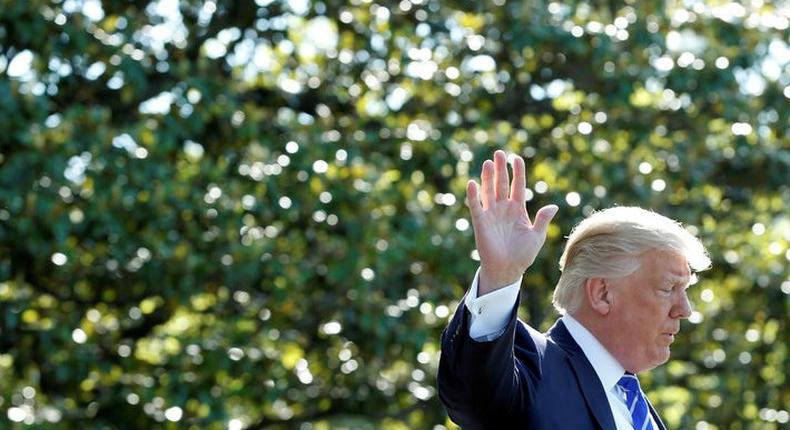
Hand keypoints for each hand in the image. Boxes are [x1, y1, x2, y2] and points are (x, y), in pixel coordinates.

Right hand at [466, 150, 558, 295]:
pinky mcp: (480, 222)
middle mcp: (504, 208)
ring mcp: (491, 214)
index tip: (516, 158)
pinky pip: (476, 206)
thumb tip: (553, 206)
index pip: (518, 186)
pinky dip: (473, 195)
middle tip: (499, 153)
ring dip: (487, 177)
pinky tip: (472, 183)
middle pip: (502, 184)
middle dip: (500, 169)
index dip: (517, 172)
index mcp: (518, 209)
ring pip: (488, 191)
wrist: (508, 270)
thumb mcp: (536, 236)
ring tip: (488, 163)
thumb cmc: (523, 255)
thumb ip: (543, 220)